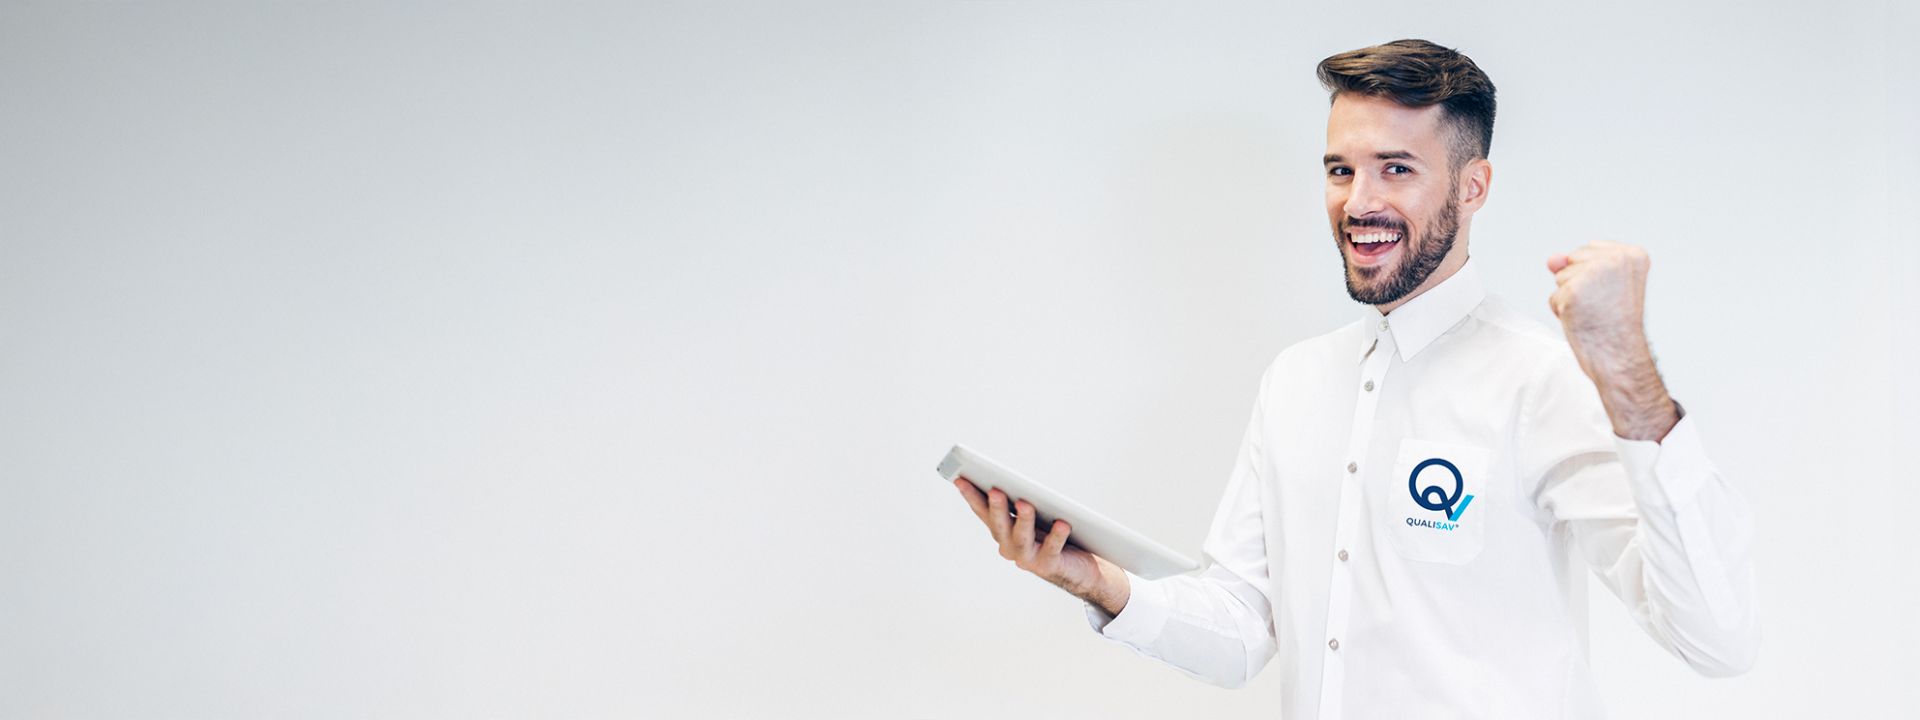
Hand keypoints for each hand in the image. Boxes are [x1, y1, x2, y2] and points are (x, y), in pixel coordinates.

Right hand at [953, 476, 1129, 615]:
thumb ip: (1022, 501)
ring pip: (1021, 538)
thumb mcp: (1034, 515)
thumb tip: (1016, 480)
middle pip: (1000, 525)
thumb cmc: (1053, 535)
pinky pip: (1052, 548)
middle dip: (997, 507)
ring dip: (1022, 520)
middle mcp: (1009, 546)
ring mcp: (1027, 558)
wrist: (1079, 568)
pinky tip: (1063, 523)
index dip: (971, 495)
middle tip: (995, 490)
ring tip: (1025, 504)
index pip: (982, 510)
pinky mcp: (1048, 565)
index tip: (960, 478)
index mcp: (1001, 530)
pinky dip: (1056, 536)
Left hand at [1546, 240, 1650, 376]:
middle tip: (1602, 306)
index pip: (1589, 250)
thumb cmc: (1616, 324)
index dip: (1593, 277)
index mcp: (1633, 254)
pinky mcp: (1574, 290)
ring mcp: (1594, 273)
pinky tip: (1582, 321)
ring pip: (1561, 277)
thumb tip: (1552, 260)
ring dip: (1570, 299)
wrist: (1621, 355)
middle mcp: (1617, 258)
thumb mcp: (1604, 285)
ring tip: (1593, 313)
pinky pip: (1554, 297)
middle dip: (1578, 283)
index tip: (1612, 295)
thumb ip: (1577, 265)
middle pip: (1572, 259)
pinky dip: (1562, 312)